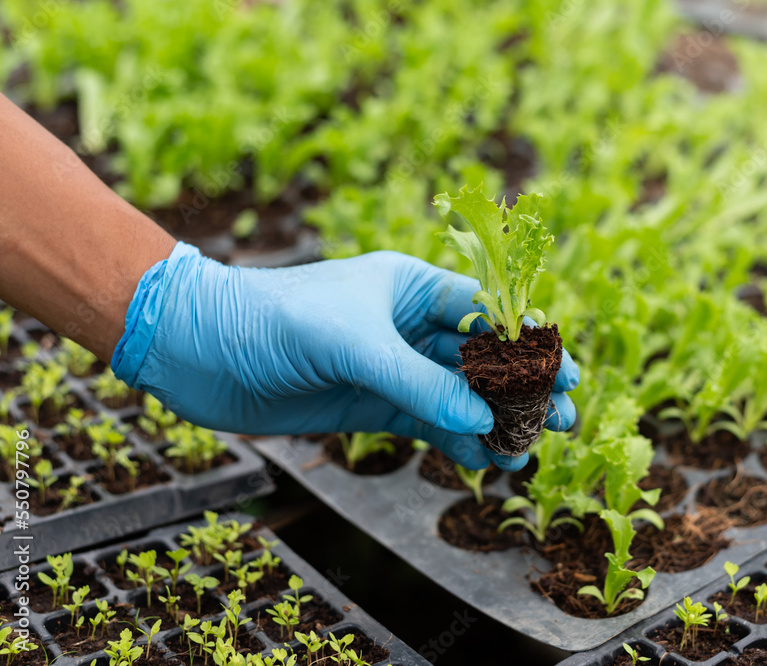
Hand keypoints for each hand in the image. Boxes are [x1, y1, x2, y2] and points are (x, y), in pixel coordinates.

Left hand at [112, 243, 578, 470]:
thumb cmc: (273, 319)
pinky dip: (453, 442)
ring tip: (527, 451)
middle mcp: (404, 325)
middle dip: (520, 388)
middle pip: (479, 358)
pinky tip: (481, 461)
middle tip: (563, 419)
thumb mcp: (353, 343)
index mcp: (408, 286)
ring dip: (492, 422)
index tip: (567, 371)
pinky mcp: (367, 405)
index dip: (528, 342)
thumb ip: (418, 382)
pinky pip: (423, 423)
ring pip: (455, 396)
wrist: (197, 350)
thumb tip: (482, 421)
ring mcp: (388, 367)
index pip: (485, 312)